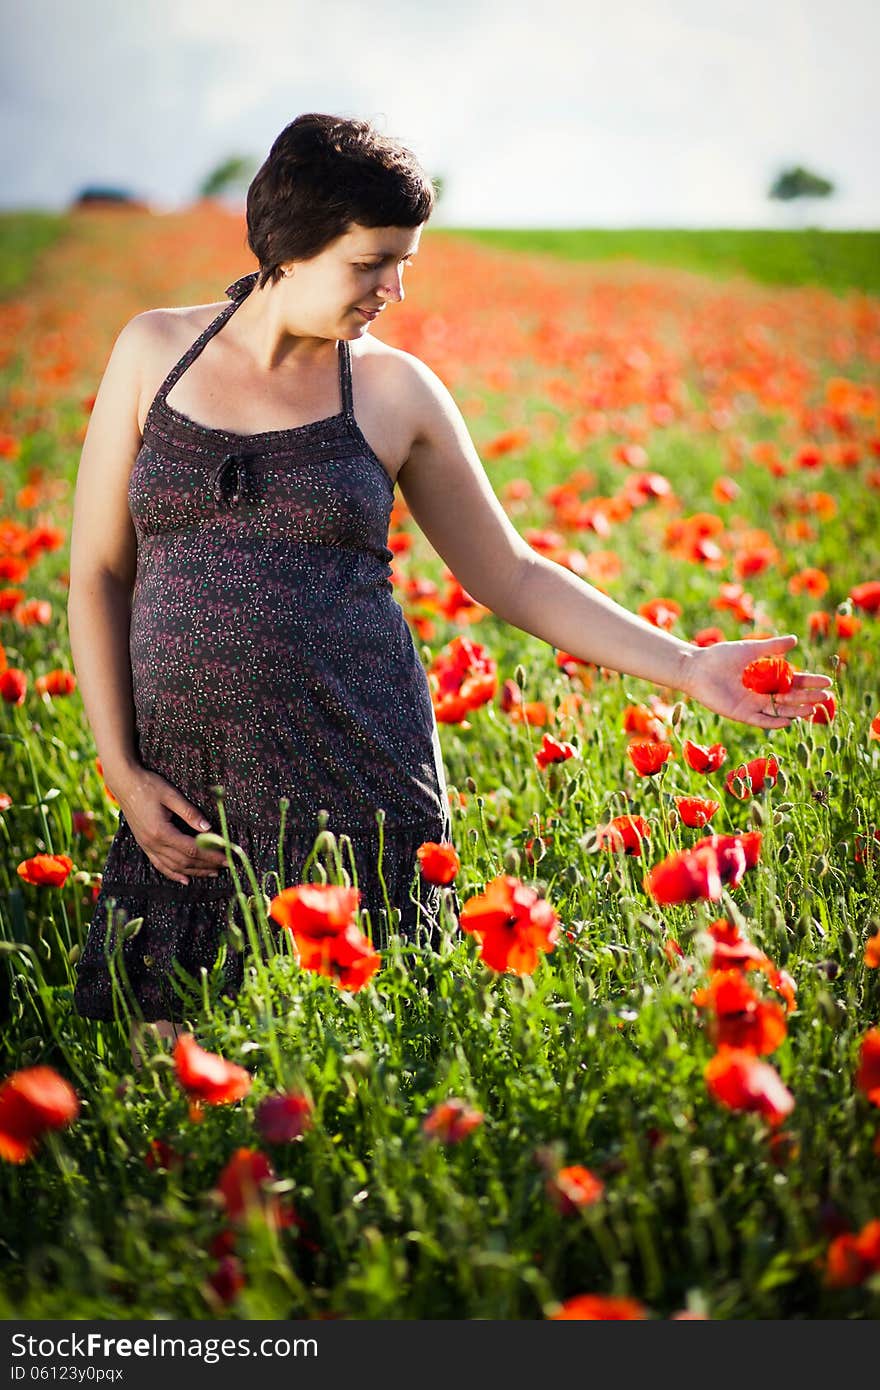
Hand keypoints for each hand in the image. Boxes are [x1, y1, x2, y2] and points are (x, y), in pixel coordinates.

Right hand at [111, 764, 228, 885]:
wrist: (124, 783)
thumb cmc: (148, 785)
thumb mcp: (171, 795)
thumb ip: (190, 813)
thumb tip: (208, 828)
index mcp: (161, 832)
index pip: (192, 849)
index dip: (211, 855)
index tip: (227, 857)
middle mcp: (153, 843)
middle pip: (185, 861)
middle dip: (207, 865)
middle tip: (225, 866)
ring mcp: (147, 846)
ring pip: (173, 866)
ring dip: (194, 872)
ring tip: (212, 873)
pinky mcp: (144, 844)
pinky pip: (159, 865)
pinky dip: (173, 874)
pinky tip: (185, 879)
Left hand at [678, 634, 833, 729]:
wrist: (696, 667)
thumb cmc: (720, 656)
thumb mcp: (750, 649)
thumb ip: (772, 647)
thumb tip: (795, 640)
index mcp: (766, 677)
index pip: (794, 681)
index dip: (810, 682)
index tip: (827, 681)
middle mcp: (762, 693)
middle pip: (790, 698)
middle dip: (808, 697)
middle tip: (826, 697)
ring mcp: (752, 704)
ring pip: (779, 710)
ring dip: (796, 711)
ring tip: (812, 709)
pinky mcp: (740, 713)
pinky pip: (760, 720)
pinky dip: (774, 722)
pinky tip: (788, 721)